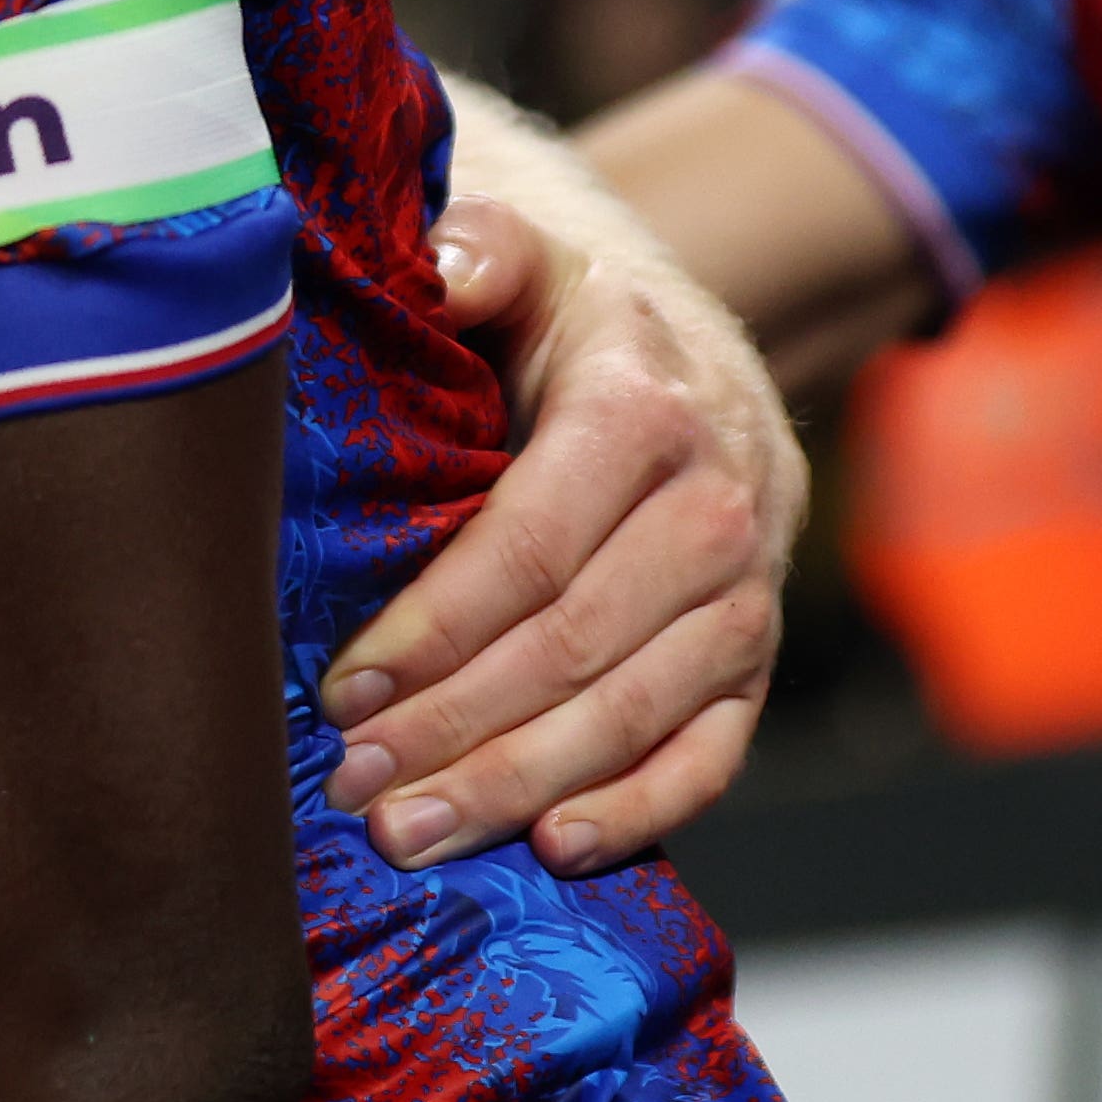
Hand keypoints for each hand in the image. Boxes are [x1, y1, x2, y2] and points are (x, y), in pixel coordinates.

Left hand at [314, 195, 798, 873]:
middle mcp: (716, 507)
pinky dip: (641, 809)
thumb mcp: (527, 258)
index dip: (435, 631)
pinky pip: (714, 752)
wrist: (691, 354)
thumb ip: (481, 252)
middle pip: (578, 646)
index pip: (531, 548)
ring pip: (638, 712)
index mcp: (643, 412)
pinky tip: (553, 849)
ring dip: (522, 785)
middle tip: (353, 787)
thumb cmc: (567, 320)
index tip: (342, 690)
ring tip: (411, 832)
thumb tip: (448, 270)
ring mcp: (749, 593)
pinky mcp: (758, 659)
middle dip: (459, 728)